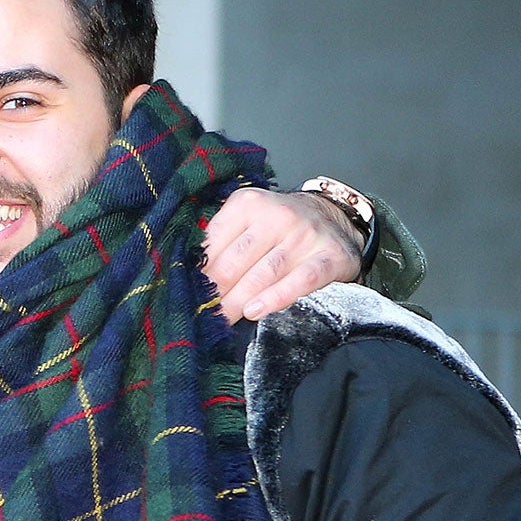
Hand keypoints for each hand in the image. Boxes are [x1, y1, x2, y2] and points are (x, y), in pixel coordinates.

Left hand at [201, 187, 364, 322]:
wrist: (333, 219)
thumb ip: (219, 241)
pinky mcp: (329, 256)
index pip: (214, 242)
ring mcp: (305, 235)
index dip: (198, 272)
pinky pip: (300, 280)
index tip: (187, 292)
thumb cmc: (278, 227)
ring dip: (238, 300)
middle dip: (215, 291)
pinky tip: (255, 311)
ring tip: (222, 317)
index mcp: (248, 204)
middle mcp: (278, 215)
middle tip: (202, 313)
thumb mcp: (246, 221)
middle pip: (235, 261)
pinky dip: (276, 298)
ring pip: (264, 274)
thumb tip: (188, 274)